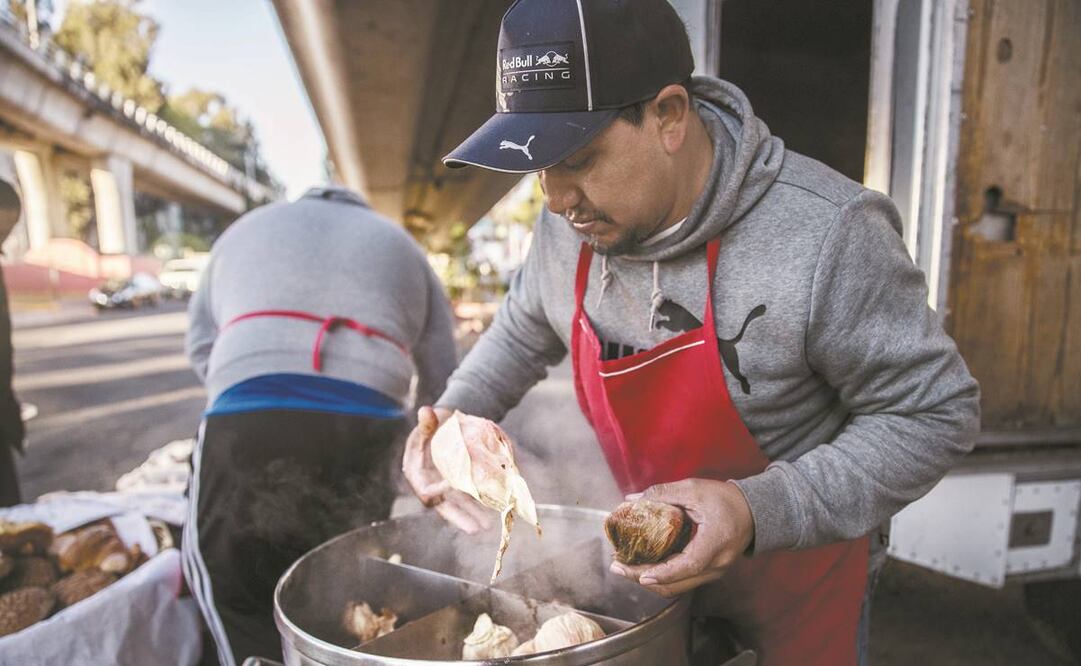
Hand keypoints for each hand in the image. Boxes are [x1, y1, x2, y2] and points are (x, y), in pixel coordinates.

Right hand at [402, 406, 491, 533]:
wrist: (444, 423)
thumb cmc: (435, 422)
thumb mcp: (430, 420)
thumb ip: (427, 421)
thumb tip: (425, 411)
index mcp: (416, 471)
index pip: (426, 490)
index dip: (440, 492)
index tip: (456, 487)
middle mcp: (428, 483)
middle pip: (442, 506)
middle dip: (459, 517)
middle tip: (475, 529)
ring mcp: (442, 486)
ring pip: (456, 505)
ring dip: (471, 515)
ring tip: (487, 526)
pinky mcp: (455, 485)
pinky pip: (466, 498)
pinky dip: (478, 503)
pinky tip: (492, 510)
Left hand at [608, 478, 753, 596]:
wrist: (753, 511)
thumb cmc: (726, 499)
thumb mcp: (694, 490)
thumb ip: (663, 494)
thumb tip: (632, 500)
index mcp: (716, 543)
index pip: (688, 565)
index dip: (663, 573)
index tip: (640, 574)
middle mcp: (716, 564)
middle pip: (677, 584)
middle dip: (644, 578)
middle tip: (618, 566)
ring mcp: (714, 571)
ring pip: (678, 586)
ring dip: (650, 580)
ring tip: (625, 566)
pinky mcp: (709, 571)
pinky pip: (682, 580)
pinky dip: (661, 576)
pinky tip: (644, 564)